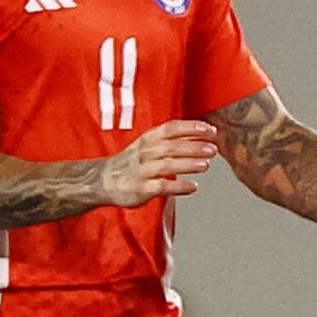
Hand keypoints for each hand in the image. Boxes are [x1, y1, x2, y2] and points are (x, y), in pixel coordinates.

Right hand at [95, 117, 223, 208]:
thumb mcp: (148, 145)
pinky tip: (193, 187)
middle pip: (171, 146)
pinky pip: (161, 186)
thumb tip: (205, 133)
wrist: (103, 180)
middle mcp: (144, 152)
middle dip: (194, 147)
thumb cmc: (133, 162)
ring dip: (187, 164)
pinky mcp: (140, 188)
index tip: (211, 130)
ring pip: (166, 165)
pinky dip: (178, 186)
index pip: (171, 129)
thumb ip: (173, 140)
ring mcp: (141, 171)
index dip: (191, 128)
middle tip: (213, 149)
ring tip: (206, 165)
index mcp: (148, 139)